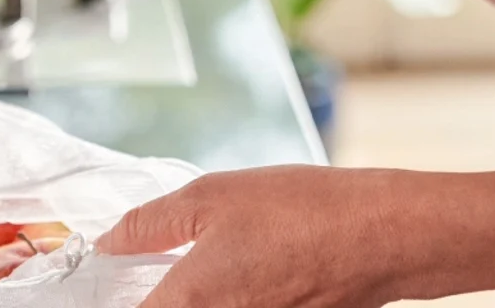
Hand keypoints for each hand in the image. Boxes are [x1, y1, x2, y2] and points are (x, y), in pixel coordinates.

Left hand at [95, 165, 494, 307]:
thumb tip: (108, 241)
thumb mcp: (212, 197)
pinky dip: (229, 298)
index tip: (107, 284)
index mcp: (191, 301)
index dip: (112, 299)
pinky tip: (244, 273)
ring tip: (210, 267)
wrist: (387, 236)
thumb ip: (149, 224)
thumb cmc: (306, 211)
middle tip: (156, 272)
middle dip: (160, 296)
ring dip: (195, 297)